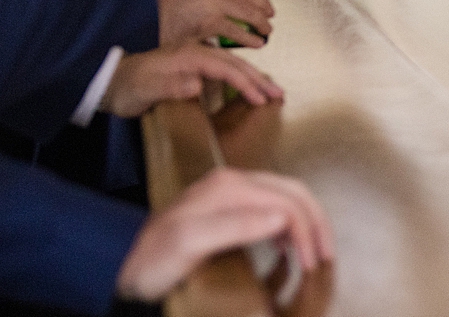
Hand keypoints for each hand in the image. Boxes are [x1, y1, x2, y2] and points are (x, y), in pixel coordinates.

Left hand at [101, 44, 283, 118]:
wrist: (110, 81)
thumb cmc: (127, 87)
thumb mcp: (145, 90)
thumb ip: (170, 86)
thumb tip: (197, 84)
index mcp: (187, 56)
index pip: (224, 68)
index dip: (244, 82)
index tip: (259, 97)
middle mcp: (194, 53)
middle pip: (233, 64)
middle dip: (258, 79)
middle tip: (278, 93)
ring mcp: (194, 58)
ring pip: (231, 65)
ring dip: (254, 76)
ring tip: (272, 89)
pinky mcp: (192, 66)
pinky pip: (223, 69)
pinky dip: (240, 76)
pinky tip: (249, 83)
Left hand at [116, 168, 334, 301]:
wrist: (122, 265)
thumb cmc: (153, 260)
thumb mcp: (190, 244)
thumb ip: (236, 226)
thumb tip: (283, 217)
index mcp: (230, 187)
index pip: (287, 201)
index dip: (307, 231)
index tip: (314, 264)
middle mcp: (234, 183)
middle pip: (293, 192)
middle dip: (316, 222)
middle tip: (326, 256)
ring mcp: (231, 193)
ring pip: (286, 197)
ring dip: (306, 222)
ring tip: (314, 253)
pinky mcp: (228, 207)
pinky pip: (272, 207)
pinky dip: (290, 224)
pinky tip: (289, 246)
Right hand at [159, 0, 273, 47]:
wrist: (150, 24)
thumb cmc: (166, 8)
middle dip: (264, 6)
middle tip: (269, 14)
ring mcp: (212, 1)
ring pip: (248, 12)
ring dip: (261, 23)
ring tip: (266, 30)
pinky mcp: (211, 21)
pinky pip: (238, 31)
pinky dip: (250, 39)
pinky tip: (257, 43)